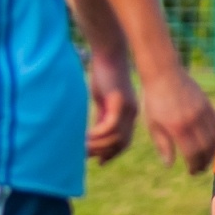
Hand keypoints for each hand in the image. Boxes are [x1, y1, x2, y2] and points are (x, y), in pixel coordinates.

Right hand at [86, 49, 136, 163]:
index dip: (112, 154)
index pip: (124, 141)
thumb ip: (102, 114)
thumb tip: (94, 131)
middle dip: (105, 153)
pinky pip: (110, 125)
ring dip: (99, 145)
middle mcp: (131, 114)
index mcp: (129, 114)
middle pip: (121, 143)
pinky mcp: (118, 101)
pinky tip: (86, 135)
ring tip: (82, 146)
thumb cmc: (104, 73)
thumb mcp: (103, 98)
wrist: (110, 52)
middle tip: (86, 156)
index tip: (99, 162)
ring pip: (116, 137)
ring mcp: (126, 108)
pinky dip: (98, 134)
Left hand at [140, 68, 214, 173]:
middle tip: (199, 169)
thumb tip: (170, 164)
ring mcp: (203, 112)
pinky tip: (213, 143)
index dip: (194, 165)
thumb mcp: (152, 123)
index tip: (192, 172)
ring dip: (212, 152)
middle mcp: (193, 121)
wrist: (164, 74)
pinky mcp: (208, 105)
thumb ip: (162, 144)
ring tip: (206, 160)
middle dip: (204, 162)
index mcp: (178, 127)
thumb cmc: (153, 100)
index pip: (192, 153)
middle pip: (206, 148)